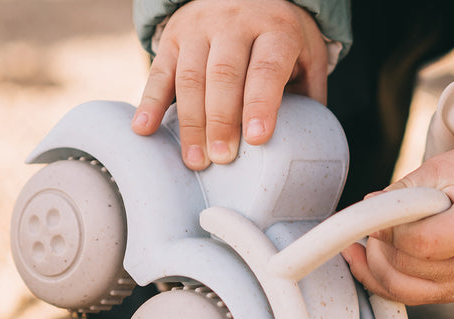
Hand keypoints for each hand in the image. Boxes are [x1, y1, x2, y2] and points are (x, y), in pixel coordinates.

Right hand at [131, 0, 329, 170]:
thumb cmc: (279, 35)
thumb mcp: (306, 54)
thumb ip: (308, 94)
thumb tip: (308, 147)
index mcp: (275, 28)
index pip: (266, 67)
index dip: (261, 103)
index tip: (257, 138)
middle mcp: (235, 23)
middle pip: (224, 74)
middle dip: (222, 120)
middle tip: (222, 159)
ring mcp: (200, 28)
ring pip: (191, 76)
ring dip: (191, 122)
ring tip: (195, 161)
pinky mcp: (173, 37)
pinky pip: (159, 71)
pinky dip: (150, 102)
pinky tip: (145, 129)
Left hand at [343, 147, 453, 304]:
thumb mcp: (440, 171)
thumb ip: (403, 192)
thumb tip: (368, 207)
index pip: (424, 243)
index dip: (391, 230)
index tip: (375, 212)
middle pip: (407, 265)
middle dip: (381, 242)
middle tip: (376, 216)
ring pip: (399, 288)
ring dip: (374, 262)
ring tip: (371, 234)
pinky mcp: (449, 295)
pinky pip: (403, 297)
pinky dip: (377, 279)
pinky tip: (363, 258)